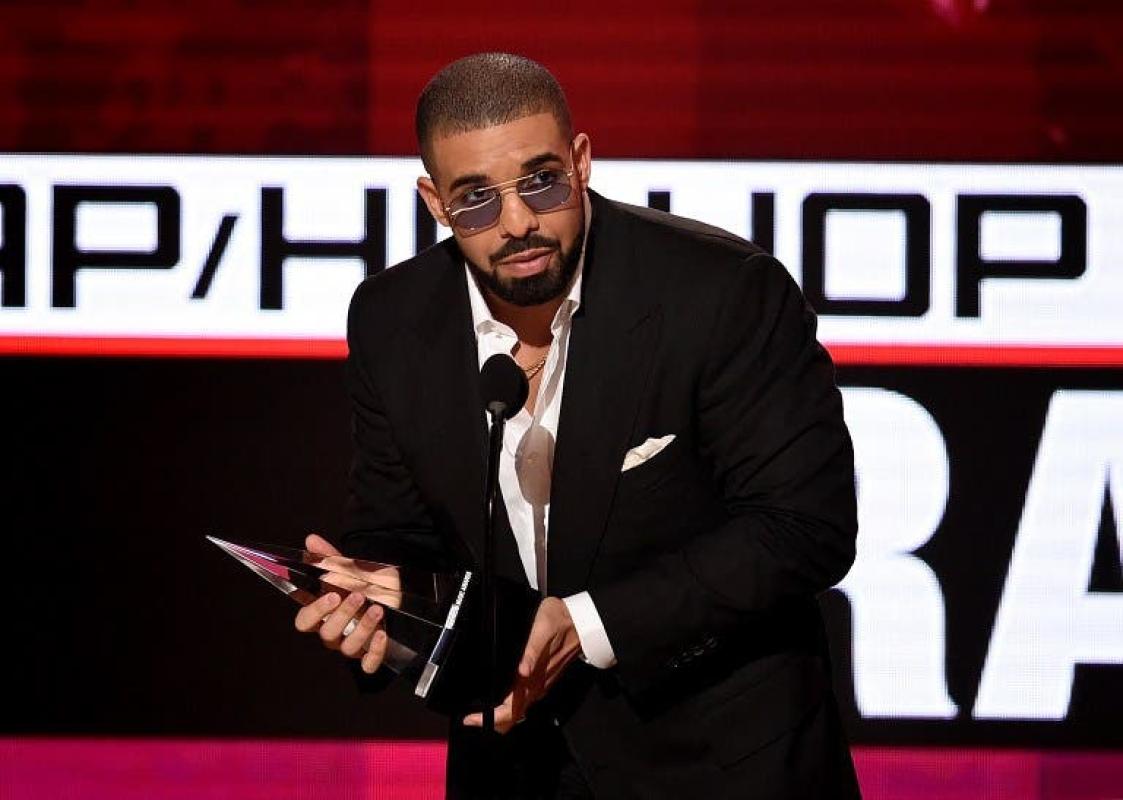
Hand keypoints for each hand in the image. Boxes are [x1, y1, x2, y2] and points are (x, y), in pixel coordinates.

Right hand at [293, 533, 389, 673]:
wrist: (398, 592)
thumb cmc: (368, 582)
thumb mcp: (351, 568)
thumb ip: (330, 557)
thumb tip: (311, 540)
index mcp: (324, 614)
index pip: (304, 622)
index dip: (314, 612)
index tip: (331, 594)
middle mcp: (335, 632)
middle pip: (327, 634)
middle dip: (342, 615)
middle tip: (358, 596)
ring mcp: (352, 645)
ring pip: (348, 648)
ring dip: (362, 628)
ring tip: (377, 609)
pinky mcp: (372, 653)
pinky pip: (369, 664)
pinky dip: (375, 652)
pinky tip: (383, 634)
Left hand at [463, 597, 582, 733]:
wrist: (582, 622)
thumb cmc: (561, 621)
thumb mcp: (543, 628)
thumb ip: (531, 651)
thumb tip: (522, 671)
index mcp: (534, 678)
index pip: (510, 710)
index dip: (490, 719)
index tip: (471, 719)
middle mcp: (537, 686)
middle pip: (512, 715)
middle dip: (491, 721)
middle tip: (470, 718)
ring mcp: (540, 684)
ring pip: (517, 710)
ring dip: (499, 714)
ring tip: (480, 712)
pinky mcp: (543, 679)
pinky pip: (523, 701)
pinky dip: (508, 706)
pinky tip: (499, 698)